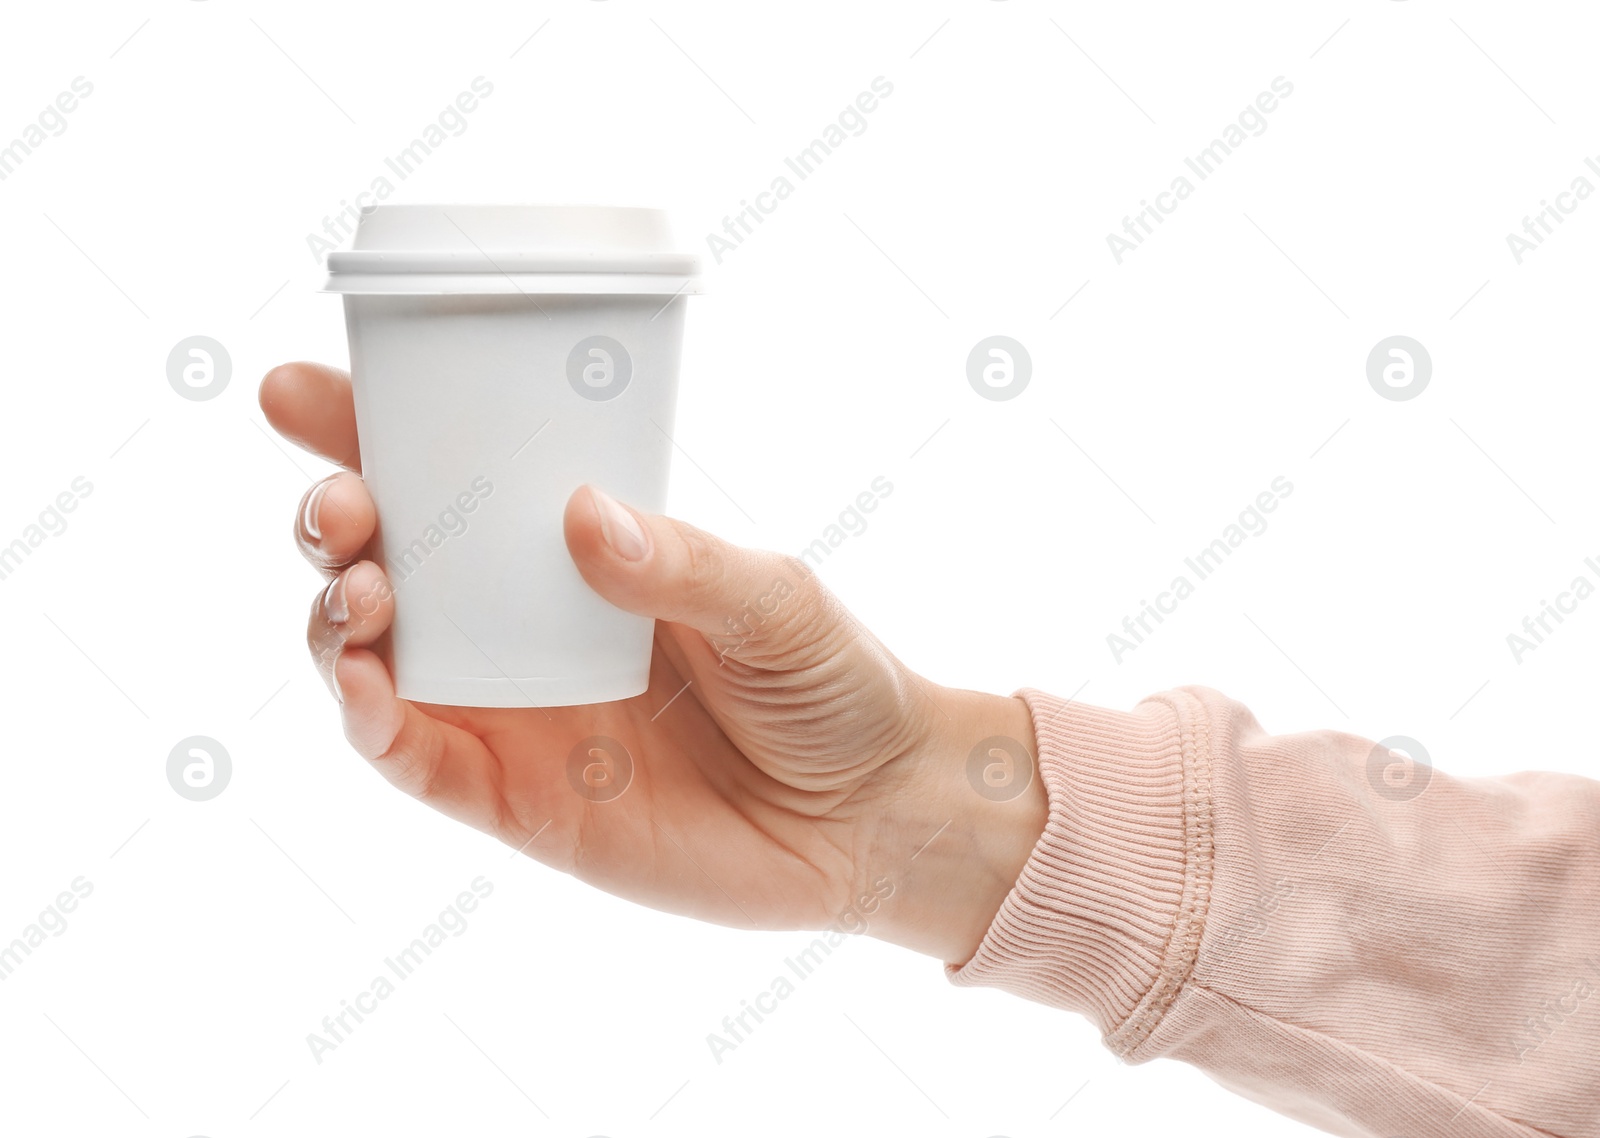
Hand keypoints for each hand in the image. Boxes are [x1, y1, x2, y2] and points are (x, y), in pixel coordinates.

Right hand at [260, 362, 1044, 962]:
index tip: (297, 391)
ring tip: (361, 586)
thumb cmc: (835, 686)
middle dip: (335, 519)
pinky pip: (413, 761)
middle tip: (342, 502)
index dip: (368, 436)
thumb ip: (682, 562)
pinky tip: (366, 682)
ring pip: (375, 657)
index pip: (458, 483)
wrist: (873, 817)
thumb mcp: (775, 599)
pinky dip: (369, 722)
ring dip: (338, 614)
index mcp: (579, 557)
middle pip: (391, 561)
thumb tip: (579, 514)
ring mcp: (512, 713)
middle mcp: (527, 629)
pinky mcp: (514, 799)